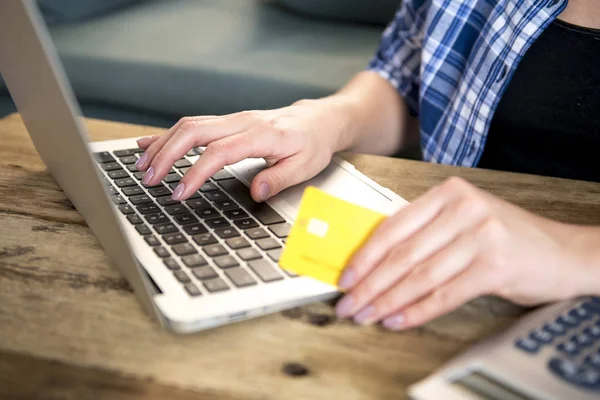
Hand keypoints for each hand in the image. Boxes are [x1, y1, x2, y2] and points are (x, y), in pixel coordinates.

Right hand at [133, 98, 355, 201]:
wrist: (320, 120)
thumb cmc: (313, 144)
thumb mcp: (306, 166)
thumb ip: (279, 178)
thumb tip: (256, 191)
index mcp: (262, 135)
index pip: (220, 153)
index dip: (196, 172)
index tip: (179, 193)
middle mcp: (243, 122)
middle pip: (195, 131)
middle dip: (167, 155)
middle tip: (148, 179)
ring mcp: (234, 119)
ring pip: (190, 125)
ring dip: (163, 144)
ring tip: (142, 165)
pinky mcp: (229, 121)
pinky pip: (194, 123)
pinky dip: (169, 134)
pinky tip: (149, 143)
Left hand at [335, 177, 599, 329]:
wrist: (563, 252)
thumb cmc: (506, 238)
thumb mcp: (463, 220)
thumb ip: (425, 232)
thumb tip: (374, 262)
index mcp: (449, 193)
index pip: (393, 227)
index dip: (365, 256)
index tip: (345, 278)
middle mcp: (463, 209)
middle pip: (402, 253)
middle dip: (370, 284)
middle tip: (349, 304)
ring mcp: (481, 235)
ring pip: (420, 275)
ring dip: (388, 300)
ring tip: (367, 315)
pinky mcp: (495, 265)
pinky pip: (445, 293)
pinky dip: (418, 310)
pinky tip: (399, 320)